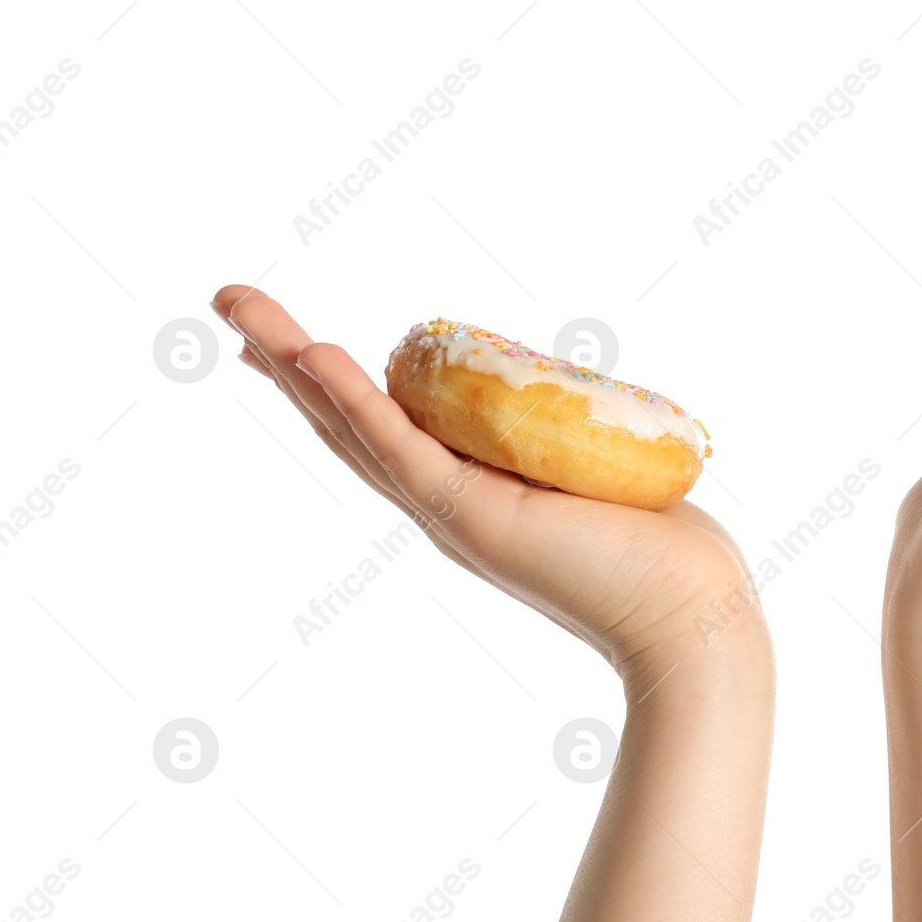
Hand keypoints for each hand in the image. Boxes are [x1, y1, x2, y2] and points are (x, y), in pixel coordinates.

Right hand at [212, 286, 764, 683]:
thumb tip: (581, 406)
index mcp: (472, 492)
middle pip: (348, 422)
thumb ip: (571, 442)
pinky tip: (312, 358)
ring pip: (354, 428)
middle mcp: (447, 504)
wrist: (692, 618)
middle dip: (286, 362)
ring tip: (236, 309)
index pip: (387, 428)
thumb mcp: (597, 473)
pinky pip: (400, 448)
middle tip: (229, 303)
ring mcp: (453, 512)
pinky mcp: (473, 516)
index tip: (288, 342)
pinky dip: (355, 402)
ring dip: (293, 364)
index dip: (333, 384)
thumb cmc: (664, 553)